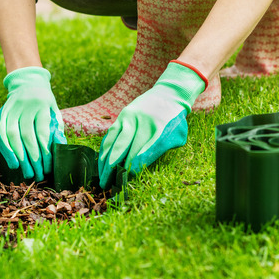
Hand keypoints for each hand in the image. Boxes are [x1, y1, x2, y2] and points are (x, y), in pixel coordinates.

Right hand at [0, 67, 66, 179]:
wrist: (28, 84)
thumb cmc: (45, 104)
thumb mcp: (54, 113)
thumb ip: (56, 129)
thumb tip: (58, 149)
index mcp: (42, 105)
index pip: (42, 132)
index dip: (44, 152)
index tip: (47, 168)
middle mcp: (25, 105)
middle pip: (26, 136)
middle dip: (31, 158)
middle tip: (36, 175)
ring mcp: (10, 108)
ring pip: (11, 135)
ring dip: (17, 156)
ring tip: (24, 171)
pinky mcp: (1, 113)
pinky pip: (0, 133)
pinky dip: (5, 148)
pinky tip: (12, 161)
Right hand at [98, 61, 206, 187]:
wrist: (168, 94)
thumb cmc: (175, 121)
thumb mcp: (177, 135)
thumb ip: (161, 150)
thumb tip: (140, 167)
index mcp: (158, 129)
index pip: (142, 152)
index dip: (133, 167)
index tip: (126, 180)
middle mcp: (140, 122)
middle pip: (123, 148)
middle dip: (113, 168)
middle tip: (107, 184)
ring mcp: (129, 118)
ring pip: (112, 142)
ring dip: (105, 162)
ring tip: (101, 178)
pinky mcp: (122, 116)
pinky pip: (110, 135)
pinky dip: (104, 150)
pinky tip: (101, 163)